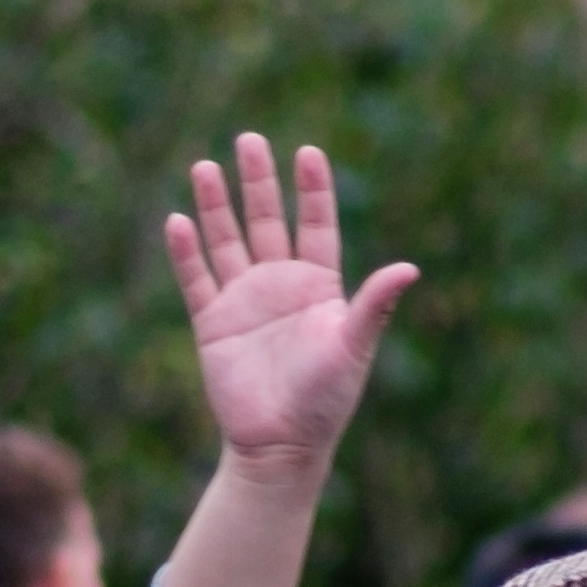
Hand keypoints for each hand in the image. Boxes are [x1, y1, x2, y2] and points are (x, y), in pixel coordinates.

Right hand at [166, 133, 415, 488]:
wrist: (282, 446)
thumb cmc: (326, 400)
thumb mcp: (353, 347)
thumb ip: (374, 306)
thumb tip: (409, 268)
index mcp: (319, 286)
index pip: (315, 225)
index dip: (313, 190)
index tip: (308, 152)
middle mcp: (280, 285)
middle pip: (267, 221)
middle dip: (258, 182)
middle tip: (249, 140)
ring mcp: (244, 301)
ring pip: (227, 241)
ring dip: (216, 206)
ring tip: (204, 166)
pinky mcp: (213, 323)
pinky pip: (196, 280)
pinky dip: (186, 252)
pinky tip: (178, 221)